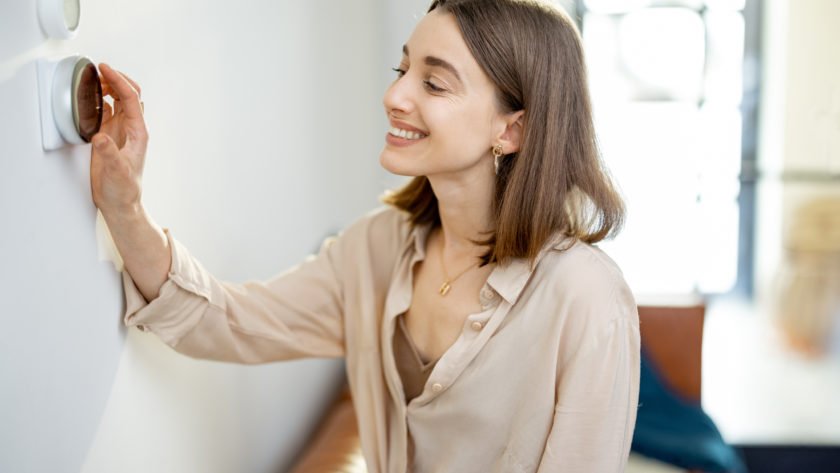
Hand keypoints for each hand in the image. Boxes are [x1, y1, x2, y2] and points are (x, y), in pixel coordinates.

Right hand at [90, 63, 147, 217]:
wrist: (120, 202)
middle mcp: (132, 128)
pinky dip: (101, 100)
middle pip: (129, 94)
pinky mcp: (110, 136)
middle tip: (98, 70)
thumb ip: (108, 153)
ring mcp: (121, 131)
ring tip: (94, 80)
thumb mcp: (117, 171)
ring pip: (119, 101)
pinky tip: (91, 98)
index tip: (104, 68)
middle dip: (116, 78)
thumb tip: (100, 136)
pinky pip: (108, 112)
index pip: (131, 98)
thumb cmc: (124, 189)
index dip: (118, 80)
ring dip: (109, 87)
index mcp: (138, 132)